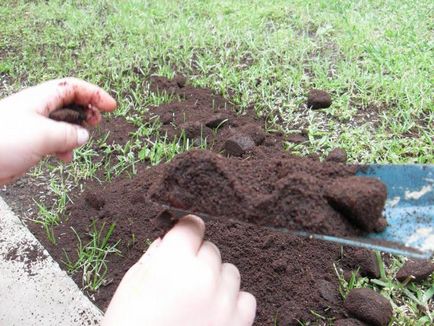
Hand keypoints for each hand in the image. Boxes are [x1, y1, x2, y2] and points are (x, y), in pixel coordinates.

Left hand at [0, 78, 116, 184]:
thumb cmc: (3, 142)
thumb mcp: (44, 136)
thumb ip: (69, 134)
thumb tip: (84, 135)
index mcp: (40, 99)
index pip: (73, 87)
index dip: (94, 94)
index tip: (111, 107)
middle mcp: (36, 109)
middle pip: (69, 101)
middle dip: (86, 110)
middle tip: (97, 122)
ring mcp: (32, 126)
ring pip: (62, 122)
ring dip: (76, 129)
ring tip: (84, 139)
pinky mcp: (28, 143)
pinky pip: (53, 139)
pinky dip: (64, 146)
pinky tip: (65, 157)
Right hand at [103, 215, 255, 325]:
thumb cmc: (130, 325)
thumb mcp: (131, 285)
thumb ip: (154, 256)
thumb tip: (169, 239)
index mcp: (173, 262)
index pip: (192, 226)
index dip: (186, 232)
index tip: (184, 239)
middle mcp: (203, 277)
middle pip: (211, 248)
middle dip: (197, 259)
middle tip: (182, 280)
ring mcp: (223, 301)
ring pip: (230, 271)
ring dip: (216, 279)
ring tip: (197, 299)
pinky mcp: (237, 323)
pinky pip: (246, 298)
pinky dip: (233, 302)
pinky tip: (214, 312)